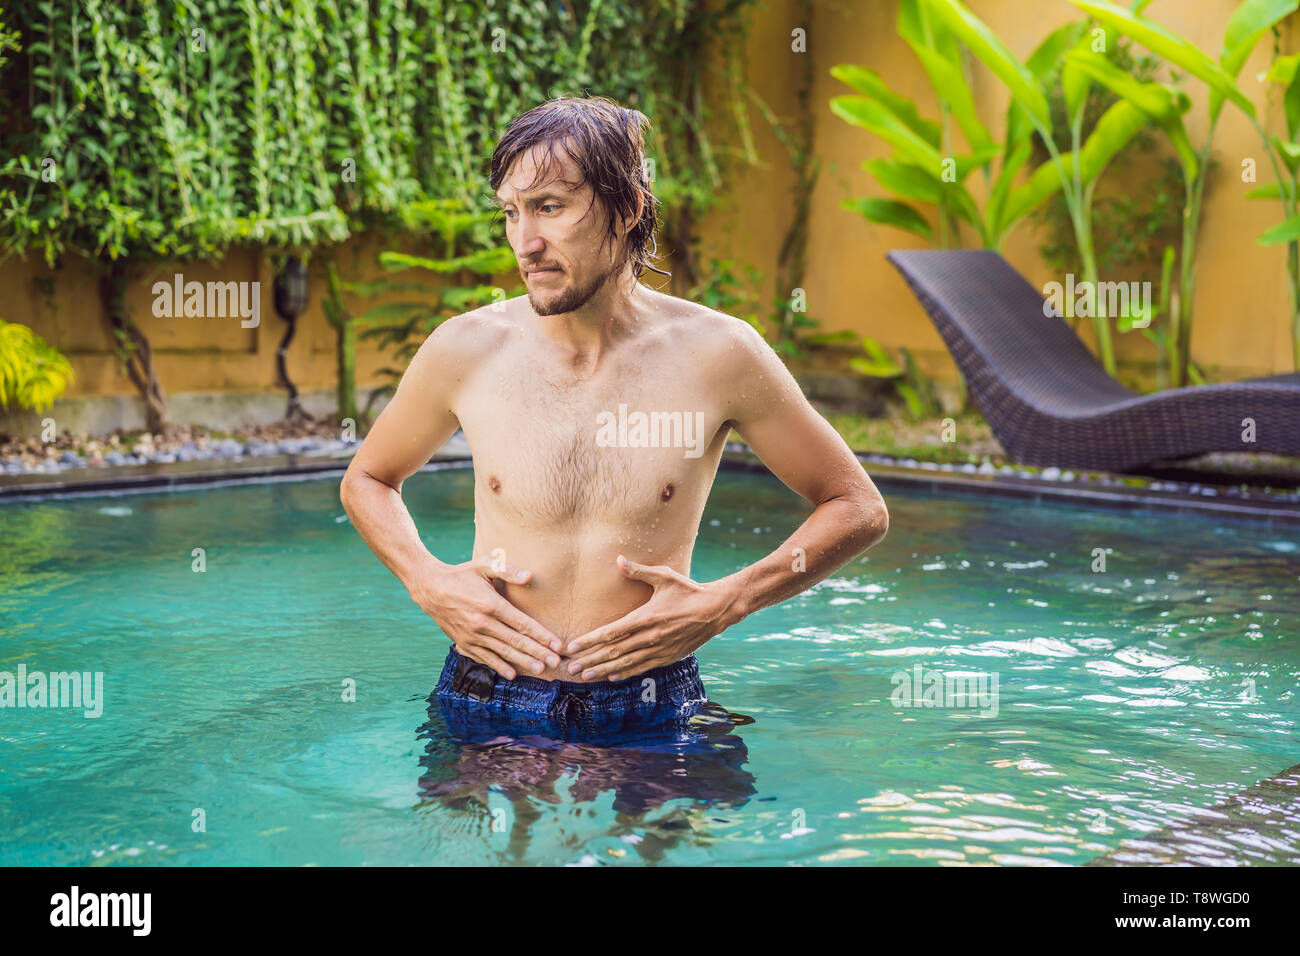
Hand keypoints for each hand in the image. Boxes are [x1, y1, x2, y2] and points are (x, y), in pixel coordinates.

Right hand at [410, 556, 561, 679]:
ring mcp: (472, 636)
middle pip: (516, 641)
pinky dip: (499, 666)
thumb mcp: (484, 565)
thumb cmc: (461, 575)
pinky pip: (485, 658)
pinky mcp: (464, 643)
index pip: (522, 623)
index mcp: (491, 605)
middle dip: (538, 653)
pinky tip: (512, 674)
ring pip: (503, 652)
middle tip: (556, 663)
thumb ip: (508, 570)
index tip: (557, 645)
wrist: (430, 588)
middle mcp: (483, 623)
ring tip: (541, 670)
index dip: (541, 635)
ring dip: (523, 662)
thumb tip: (529, 576)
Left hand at [563, 555, 736, 680]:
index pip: (611, 632)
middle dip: (590, 660)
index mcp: (645, 617)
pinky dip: (625, 673)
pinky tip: (611, 677)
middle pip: (613, 652)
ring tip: (585, 676)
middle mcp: (650, 637)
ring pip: (625, 663)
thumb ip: (639, 571)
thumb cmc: (688, 591)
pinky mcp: (667, 657)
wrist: (716, 610)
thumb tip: (619, 560)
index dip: (590, 641)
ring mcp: (658, 649)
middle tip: (570, 668)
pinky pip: (642, 668)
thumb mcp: (664, 577)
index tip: (572, 647)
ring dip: (603, 670)